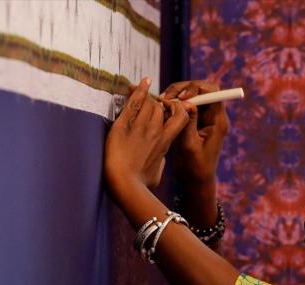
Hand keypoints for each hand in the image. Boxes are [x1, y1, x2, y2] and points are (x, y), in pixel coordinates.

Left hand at [104, 77, 188, 195]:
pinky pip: (134, 101)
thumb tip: (160, 158)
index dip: (177, 109)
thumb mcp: (157, 172)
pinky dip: (139, 89)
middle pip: (162, 107)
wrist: (125, 183)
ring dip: (147, 97)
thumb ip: (160, 159)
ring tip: (143, 95)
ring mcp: (141, 126)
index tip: (170, 109)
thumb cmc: (141, 183)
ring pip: (150, 102)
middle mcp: (156, 131)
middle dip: (158, 103)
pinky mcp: (124, 124)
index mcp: (166, 142)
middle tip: (150, 103)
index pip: (180, 117)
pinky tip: (143, 81)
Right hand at [160, 80, 229, 184]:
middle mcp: (213, 116)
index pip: (214, 93)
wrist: (195, 179)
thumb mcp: (189, 145)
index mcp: (218, 121)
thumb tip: (187, 103)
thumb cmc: (195, 167)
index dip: (198, 89)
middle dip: (184, 89)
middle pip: (203, 89)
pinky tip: (163, 106)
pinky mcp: (195, 120)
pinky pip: (186, 103)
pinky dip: (174, 101)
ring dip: (177, 94)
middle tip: (167, 97)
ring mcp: (204, 117)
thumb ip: (189, 123)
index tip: (182, 97)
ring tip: (163, 101)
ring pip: (193, 94)